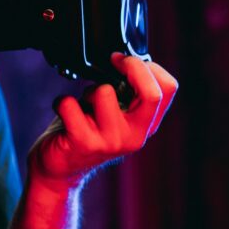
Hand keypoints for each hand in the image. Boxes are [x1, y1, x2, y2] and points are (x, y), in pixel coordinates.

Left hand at [28, 53, 177, 191]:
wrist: (60, 169)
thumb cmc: (86, 132)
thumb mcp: (114, 115)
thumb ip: (126, 94)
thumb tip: (126, 60)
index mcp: (146, 125)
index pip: (168, 88)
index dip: (148, 66)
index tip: (125, 61)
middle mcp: (134, 136)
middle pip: (152, 94)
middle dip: (132, 67)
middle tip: (113, 62)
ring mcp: (111, 141)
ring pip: (104, 92)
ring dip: (87, 91)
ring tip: (83, 105)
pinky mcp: (84, 142)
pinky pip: (70, 104)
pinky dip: (61, 102)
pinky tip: (64, 113)